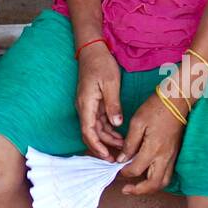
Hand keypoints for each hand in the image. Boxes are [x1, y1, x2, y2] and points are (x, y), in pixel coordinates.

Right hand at [74, 42, 124, 160]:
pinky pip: (99, 120)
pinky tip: (119, 133)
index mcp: (86, 104)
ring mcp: (88, 105)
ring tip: (123, 146)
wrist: (92, 50)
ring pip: (95, 128)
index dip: (97, 146)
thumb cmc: (101, 64)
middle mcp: (84, 107)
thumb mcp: (110, 83)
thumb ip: (113, 105)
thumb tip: (116, 124)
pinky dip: (108, 129)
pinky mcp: (92, 102)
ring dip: (107, 138)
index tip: (107, 157)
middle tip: (118, 157)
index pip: (88, 131)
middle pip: (91, 133)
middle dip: (103, 146)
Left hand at [116, 89, 185, 195]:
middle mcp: (165, 157)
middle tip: (126, 189)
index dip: (124, 172)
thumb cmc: (155, 108)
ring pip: (163, 182)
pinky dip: (157, 179)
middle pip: (153, 184)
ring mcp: (172, 156)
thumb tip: (122, 159)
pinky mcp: (175, 154)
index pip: (136, 169)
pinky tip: (148, 174)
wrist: (177, 100)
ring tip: (137, 186)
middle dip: (138, 191)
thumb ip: (129, 143)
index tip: (116, 167)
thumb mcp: (137, 122)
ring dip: (150, 187)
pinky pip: (168, 174)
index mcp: (153, 149)